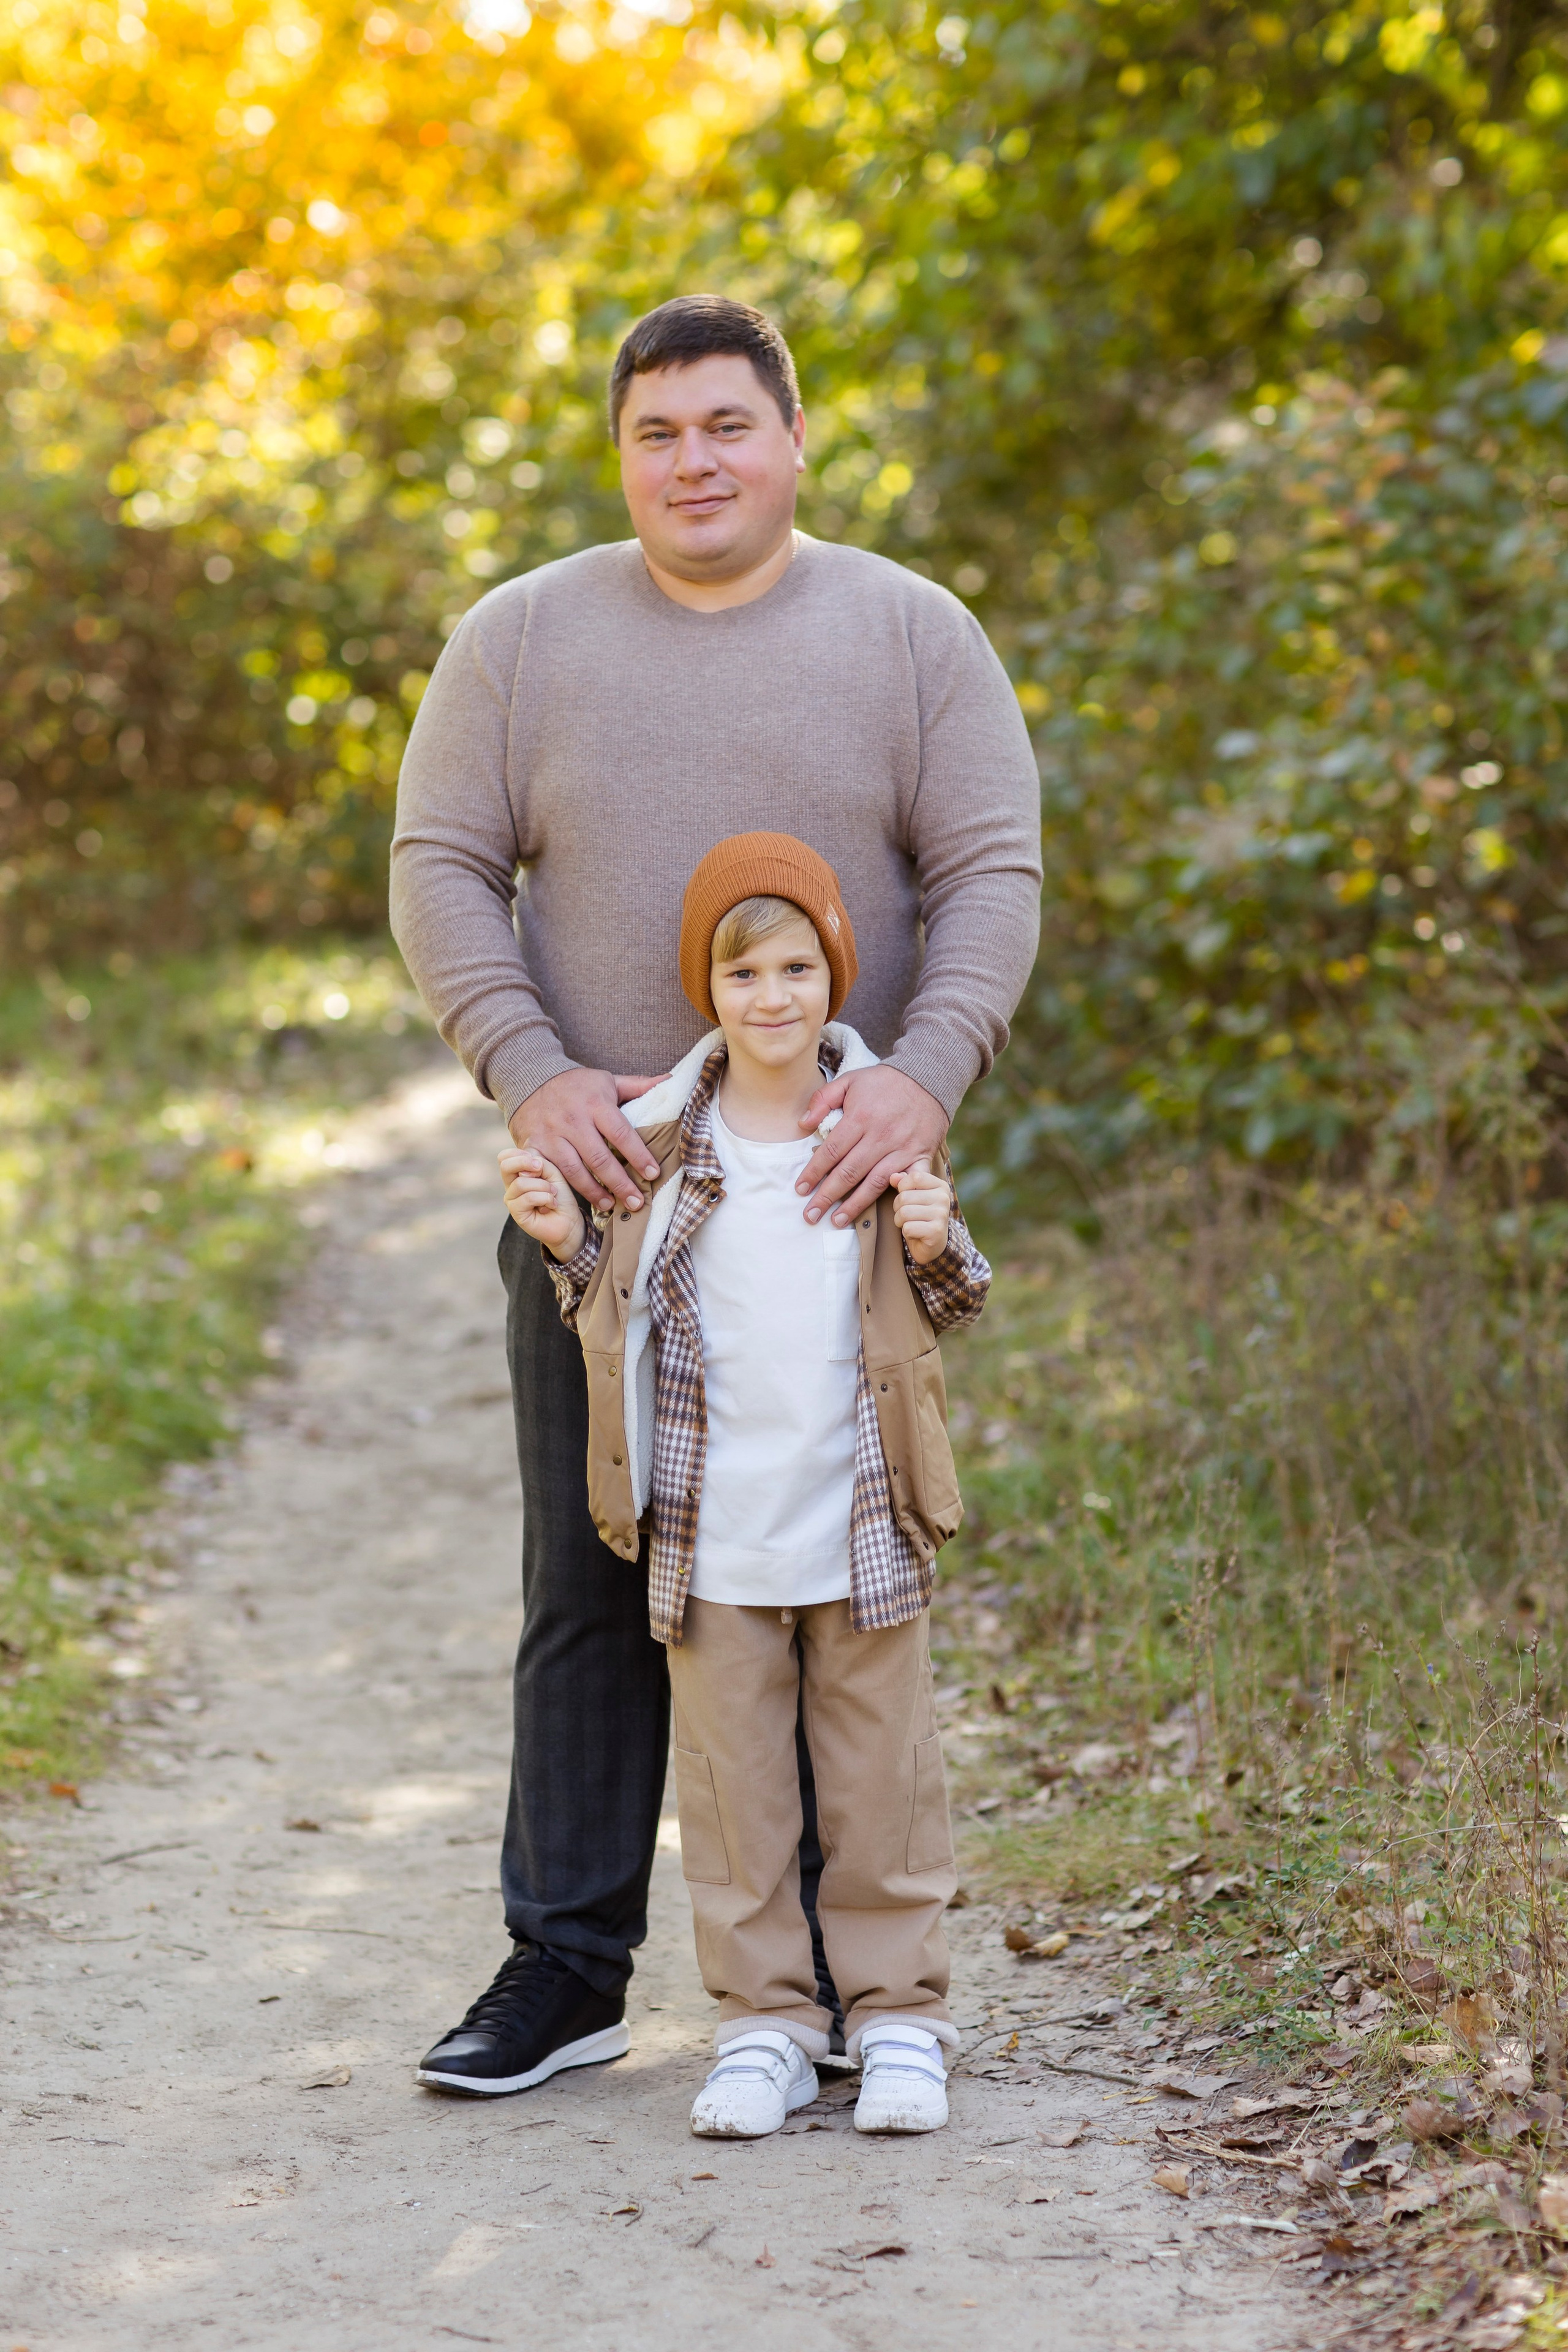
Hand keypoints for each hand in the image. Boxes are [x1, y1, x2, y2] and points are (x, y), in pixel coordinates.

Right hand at [499, 1147, 586, 1260]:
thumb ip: (540, 1164)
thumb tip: (524, 1171)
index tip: (537, 1162)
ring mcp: (512, 1200)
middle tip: (540, 1169)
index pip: (504, 1157)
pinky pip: (528, 1198)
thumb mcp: (553, 1173)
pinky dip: (545, 1198)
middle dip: (524, 1163)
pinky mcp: (516, 1213)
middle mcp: (511, 1186)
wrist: (569, 1221)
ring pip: (521, 1183)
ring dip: (544, 1186)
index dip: (518, 1154)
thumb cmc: (560, 1196)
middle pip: (505, 1166)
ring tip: (553, 1194)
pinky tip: (551, 1205)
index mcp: (517, 1174)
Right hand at [509, 1067, 664, 1214]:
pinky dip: (563, 1189)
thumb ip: (637, 1086)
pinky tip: (578, 1202)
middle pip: (599, 1158)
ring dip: (594, 1192)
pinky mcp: (534, 1147)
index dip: (638, 1156)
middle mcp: (573, 1120)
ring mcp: (551, 1135)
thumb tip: (669, 1080)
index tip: (653, 1174)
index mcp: (595, 1103)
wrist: (529, 1080)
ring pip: (575, 1170)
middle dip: (620, 1183)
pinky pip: (551, 1173)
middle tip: (637, 1202)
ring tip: (611, 1205)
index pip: (621, 1133)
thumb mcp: (607, 1081)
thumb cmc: (577, 1086)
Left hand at [796, 1064, 949, 1227]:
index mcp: (860, 1117)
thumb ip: (823, 1099)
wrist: (930, 1077)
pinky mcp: (920, 1156)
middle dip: (827, 1196)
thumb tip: (802, 1124)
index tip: (800, 1189)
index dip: (813, 1172)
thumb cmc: (885, 1082)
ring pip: (874, 1183)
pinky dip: (899, 1197)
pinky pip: (909, 1182)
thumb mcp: (850, 1080)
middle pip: (848, 1172)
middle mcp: (880, 1136)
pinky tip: (887, 1213)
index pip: (831, 1151)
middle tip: (810, 1214)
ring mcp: (902, 1149)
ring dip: (854, 1205)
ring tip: (836, 1221)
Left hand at [891, 1158, 953, 1265]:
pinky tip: (916, 1233)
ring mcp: (941, 1215)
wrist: (933, 1243)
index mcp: (941, 1186)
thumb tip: (893, 1177)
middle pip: (904, 1196)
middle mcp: (944, 1198)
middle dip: (898, 1208)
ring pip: (904, 1213)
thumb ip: (903, 1183)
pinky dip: (906, 1232)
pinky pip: (907, 1228)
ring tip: (910, 1223)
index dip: (902, 1188)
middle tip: (908, 1216)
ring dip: (900, 1221)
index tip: (907, 1198)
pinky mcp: (936, 1231)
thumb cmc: (920, 1216)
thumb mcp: (912, 1196)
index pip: (914, 1177)